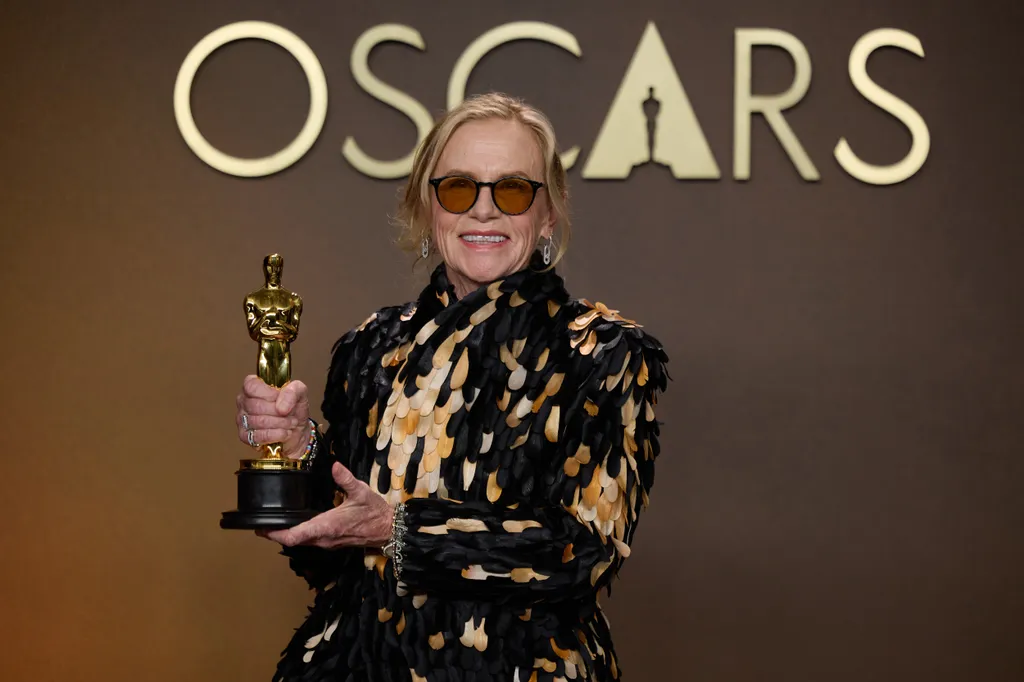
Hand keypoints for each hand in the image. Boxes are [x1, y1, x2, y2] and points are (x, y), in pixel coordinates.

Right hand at [235, 375, 309, 458]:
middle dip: (279, 412)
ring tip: (290, 423)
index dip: (269, 394)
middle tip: (290, 414)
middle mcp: (244, 401)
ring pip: (259, 421)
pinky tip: (284, 433)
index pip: (252, 386)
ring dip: (280, 424)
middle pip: (256, 406)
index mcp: (253, 385)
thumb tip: (281, 407)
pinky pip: (257, 436)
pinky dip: (275, 435)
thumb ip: (293, 391)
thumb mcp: (300, 392)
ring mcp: (242, 419)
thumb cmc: (295, 408)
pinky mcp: (244, 436)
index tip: (280, 398)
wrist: (298, 430)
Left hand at [259, 462, 393, 548]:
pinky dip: (296, 535)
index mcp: (327, 526)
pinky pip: (308, 541)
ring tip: (272, 524)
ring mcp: (326, 543)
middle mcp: (323, 538)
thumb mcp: (361, 491)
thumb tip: (334, 465)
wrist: (387, 529)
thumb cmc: (374, 512)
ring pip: (299, 542)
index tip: (262, 528)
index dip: (276, 534)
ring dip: (285, 535)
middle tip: (260, 523)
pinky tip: (293, 525)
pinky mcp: (329, 543)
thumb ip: (346, 478)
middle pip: (292, 541)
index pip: (295, 536)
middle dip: (275, 534)